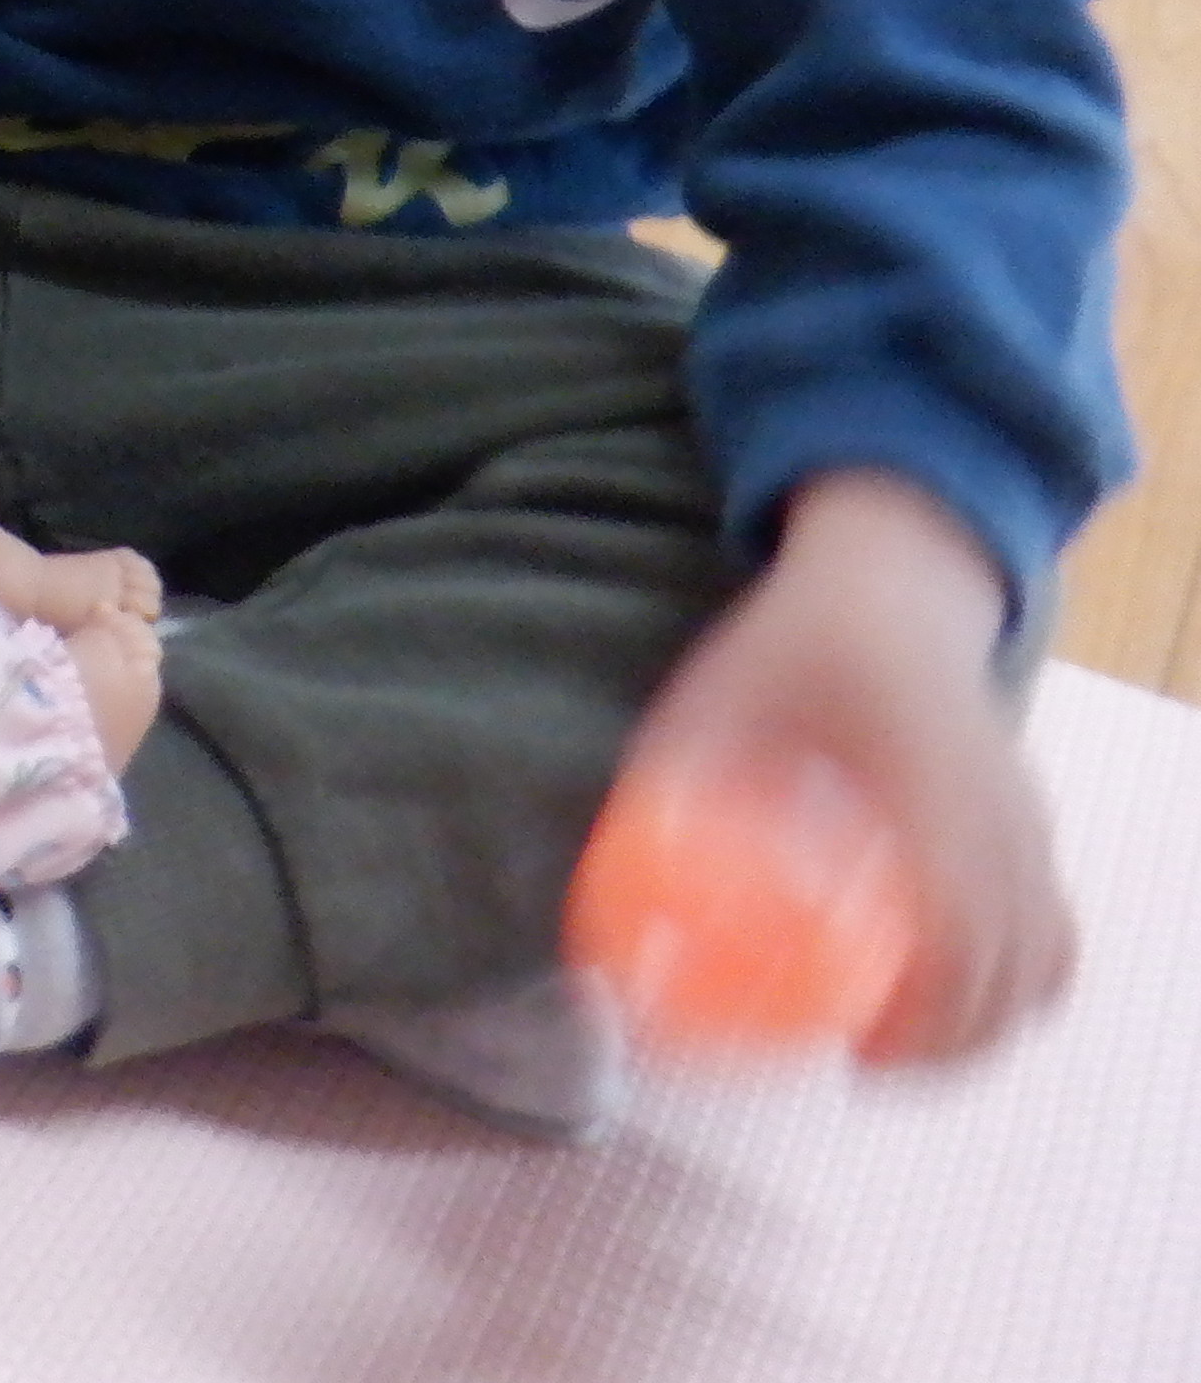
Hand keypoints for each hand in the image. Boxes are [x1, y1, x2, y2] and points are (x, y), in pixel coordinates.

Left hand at [619, 469, 1070, 1065]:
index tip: (859, 1050)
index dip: (924, 1008)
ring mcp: (1029, 821)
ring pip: (1048, 956)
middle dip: (951, 1040)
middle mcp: (1000, 813)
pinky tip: (943, 999)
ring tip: (898, 1048)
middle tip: (863, 1066)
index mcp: (929, 783)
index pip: (960, 924)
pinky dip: (1013, 982)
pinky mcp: (1034, 828)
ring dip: (985, 1021)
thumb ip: (670, 779)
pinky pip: (1053, 927)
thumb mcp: (716, 698)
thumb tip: (596, 871)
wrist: (891, 584)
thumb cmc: (795, 641)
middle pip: (1018, 963)